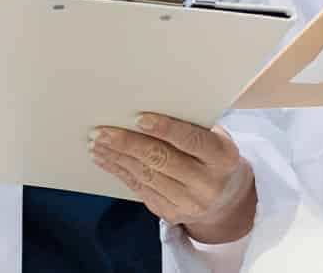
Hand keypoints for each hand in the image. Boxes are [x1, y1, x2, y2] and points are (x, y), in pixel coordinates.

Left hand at [92, 114, 256, 243]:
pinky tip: (105, 158)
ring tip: (96, 142)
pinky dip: (120, 171)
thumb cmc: (213, 155)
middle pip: (162, 160)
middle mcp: (207, 183)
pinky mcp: (171, 214)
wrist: (226, 198)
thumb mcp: (216, 137)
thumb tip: (145, 109)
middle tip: (102, 131)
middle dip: (128, 144)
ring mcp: (188, 202)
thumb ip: (190, 125)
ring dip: (117, 158)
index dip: (165, 129)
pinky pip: (140, 189)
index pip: (192, 141)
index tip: (138, 118)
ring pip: (146, 176)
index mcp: (223, 157)